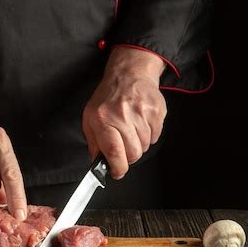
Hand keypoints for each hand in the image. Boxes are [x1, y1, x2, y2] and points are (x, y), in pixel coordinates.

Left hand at [82, 46, 166, 178]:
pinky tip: (141, 123)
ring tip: (131, 129)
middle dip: (129, 156)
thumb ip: (94, 142)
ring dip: (139, 144)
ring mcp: (142, 113)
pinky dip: (149, 135)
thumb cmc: (107, 98)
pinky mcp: (157, 111)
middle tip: (124, 147)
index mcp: (103, 119)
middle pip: (133, 153)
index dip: (117, 168)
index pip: (113, 151)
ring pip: (145, 146)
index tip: (117, 172)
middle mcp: (122, 115)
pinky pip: (156, 136)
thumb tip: (97, 164)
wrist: (129, 74)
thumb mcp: (90, 118)